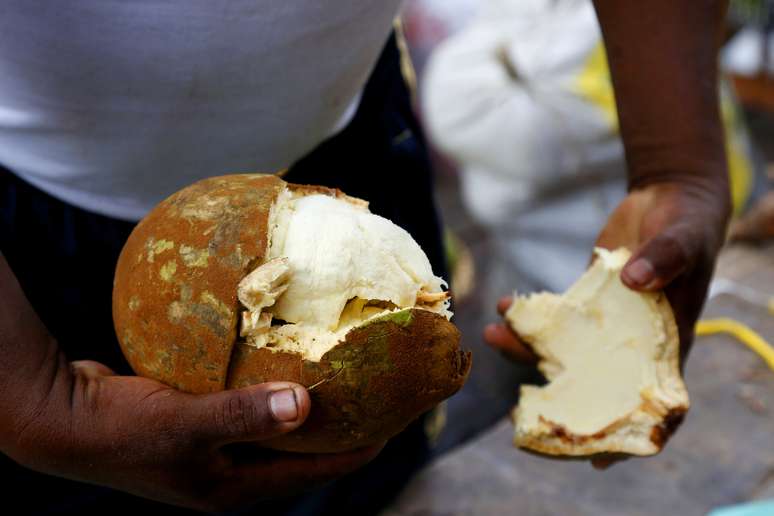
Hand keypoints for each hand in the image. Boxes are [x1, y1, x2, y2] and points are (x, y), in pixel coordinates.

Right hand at [5, 360, 381, 511]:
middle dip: (342, 424)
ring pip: (279, 426)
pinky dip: (272, 386)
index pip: (318, 470)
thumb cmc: (121, 431)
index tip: (396, 418)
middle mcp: (232, 476)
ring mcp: (217, 452)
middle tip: (377, 389)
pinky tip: (284, 357)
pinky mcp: (202, 425)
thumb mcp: (185, 425)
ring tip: (342, 370)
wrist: (63, 422)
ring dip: (308, 402)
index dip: (360, 447)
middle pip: (305, 450)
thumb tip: (306, 404)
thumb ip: (244, 415)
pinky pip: (252, 405)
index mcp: (237, 489)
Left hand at [484, 180, 729, 467]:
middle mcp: (632, 342)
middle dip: (557, 398)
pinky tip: (504, 306)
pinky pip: (552, 318)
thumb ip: (665, 260)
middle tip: (520, 406)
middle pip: (594, 383)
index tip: (599, 463)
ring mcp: (605, 323)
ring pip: (563, 351)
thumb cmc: (687, 225)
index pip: (653, 403)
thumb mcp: (684, 239)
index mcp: (666, 343)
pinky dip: (527, 317)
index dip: (629, 437)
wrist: (666, 198)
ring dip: (526, 351)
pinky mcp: (585, 301)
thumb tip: (636, 283)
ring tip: (491, 337)